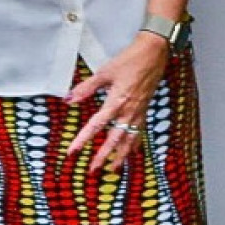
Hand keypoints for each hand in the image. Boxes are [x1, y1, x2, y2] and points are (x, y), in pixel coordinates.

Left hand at [64, 34, 167, 173]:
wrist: (154, 54)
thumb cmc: (130, 60)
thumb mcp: (105, 72)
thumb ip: (86, 88)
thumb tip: (69, 99)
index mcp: (116, 102)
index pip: (96, 125)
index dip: (83, 139)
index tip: (73, 151)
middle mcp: (128, 111)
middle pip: (114, 140)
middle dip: (103, 156)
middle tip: (92, 170)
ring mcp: (138, 112)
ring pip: (129, 140)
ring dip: (120, 156)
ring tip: (113, 169)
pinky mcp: (144, 110)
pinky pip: (139, 133)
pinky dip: (134, 145)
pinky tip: (131, 152)